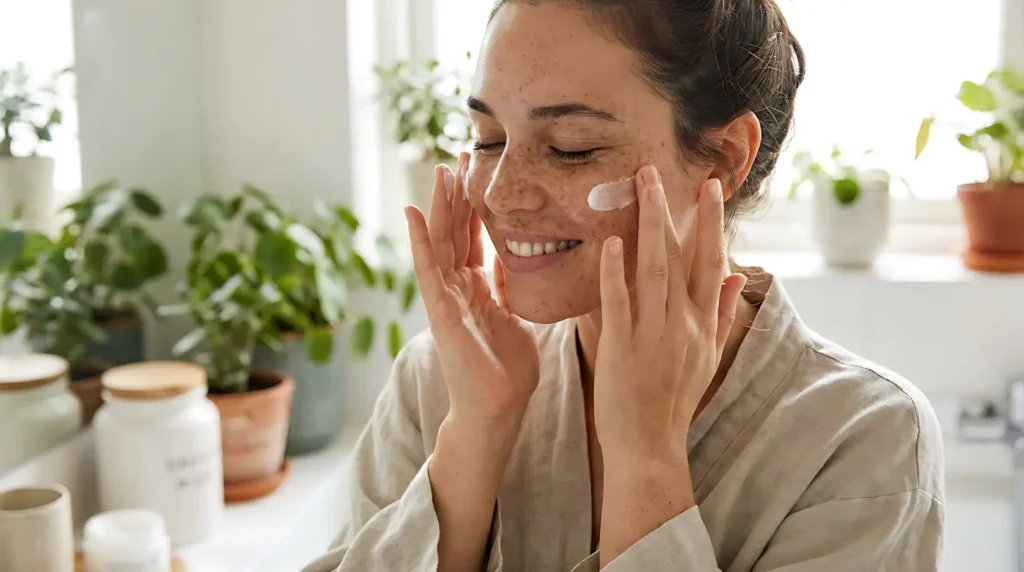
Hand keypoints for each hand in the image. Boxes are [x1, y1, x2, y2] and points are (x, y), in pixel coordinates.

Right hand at [405, 153, 540, 425]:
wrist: (498, 408)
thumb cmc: (508, 370)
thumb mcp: (517, 316)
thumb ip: (511, 289)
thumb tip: (520, 263)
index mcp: (478, 287)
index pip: (475, 236)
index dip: (477, 204)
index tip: (481, 172)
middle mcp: (458, 287)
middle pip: (456, 231)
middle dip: (459, 194)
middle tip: (461, 156)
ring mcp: (446, 297)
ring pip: (440, 241)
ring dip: (440, 206)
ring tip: (441, 171)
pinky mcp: (440, 311)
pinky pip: (428, 269)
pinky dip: (419, 241)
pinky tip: (412, 213)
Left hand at [594, 166, 746, 462]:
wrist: (649, 445)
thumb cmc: (674, 400)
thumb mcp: (708, 355)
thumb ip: (719, 312)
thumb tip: (735, 273)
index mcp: (702, 322)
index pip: (712, 261)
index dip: (712, 222)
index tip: (711, 186)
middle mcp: (682, 322)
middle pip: (682, 256)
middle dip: (676, 209)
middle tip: (661, 169)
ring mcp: (653, 333)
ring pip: (653, 268)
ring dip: (648, 224)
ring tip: (639, 186)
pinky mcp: (621, 346)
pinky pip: (619, 301)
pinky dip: (615, 271)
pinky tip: (611, 242)